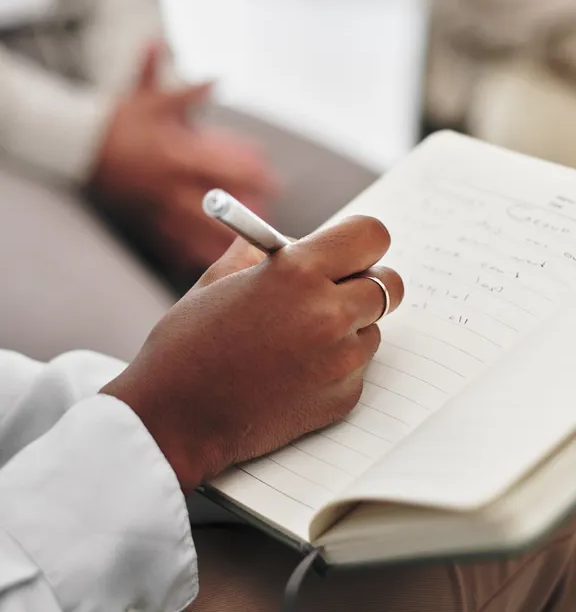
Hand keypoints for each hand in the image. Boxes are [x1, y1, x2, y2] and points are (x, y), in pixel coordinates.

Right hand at [89, 43, 276, 268]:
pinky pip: (169, 243)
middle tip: (270, 218)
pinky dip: (188, 254)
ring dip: (223, 242)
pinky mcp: (142, 219)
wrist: (76, 145)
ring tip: (249, 249)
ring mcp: (155, 206)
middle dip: (246, 214)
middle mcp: (168, 184)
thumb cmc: (120, 119)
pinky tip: (207, 263)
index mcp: (176, 154)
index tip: (274, 182)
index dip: (253, 175)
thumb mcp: (154, 99)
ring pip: (196, 232)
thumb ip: (190, 92)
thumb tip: (220, 77)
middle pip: (217, 207)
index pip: (224, 168)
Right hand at [101, 216, 403, 491]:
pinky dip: (337, 363)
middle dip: (364, 283)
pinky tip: (294, 370)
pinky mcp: (344, 397)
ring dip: (350, 325)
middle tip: (335, 291)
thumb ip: (261, 251)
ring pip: (374, 327)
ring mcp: (340, 360)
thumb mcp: (218, 279)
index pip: (372, 235)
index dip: (360, 241)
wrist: (176, 417)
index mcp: (297, 272)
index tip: (348, 250)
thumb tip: (290, 241)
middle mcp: (328, 313)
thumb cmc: (188, 344)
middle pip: (390, 283)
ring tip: (298, 338)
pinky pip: (358, 366)